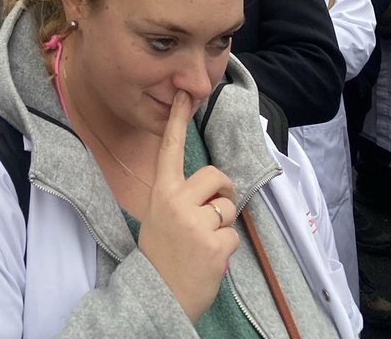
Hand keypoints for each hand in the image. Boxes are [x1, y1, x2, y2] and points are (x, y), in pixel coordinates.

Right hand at [138, 90, 237, 322]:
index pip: (169, 149)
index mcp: (161, 192)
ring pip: (227, 208)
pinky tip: (208, 259)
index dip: (178, 120)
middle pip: (215, 176)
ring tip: (202, 243)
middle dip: (222, 191)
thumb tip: (212, 188)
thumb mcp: (159, 216)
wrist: (158, 295)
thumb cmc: (160, 254)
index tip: (184, 94)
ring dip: (221, 226)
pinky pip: (232, 236)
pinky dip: (225, 249)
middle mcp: (177, 202)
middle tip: (212, 212)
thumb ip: (180, 196)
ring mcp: (196, 223)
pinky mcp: (214, 245)